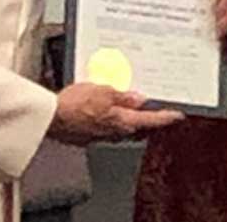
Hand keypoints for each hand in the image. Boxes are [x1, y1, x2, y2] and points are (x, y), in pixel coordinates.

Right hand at [47, 82, 184, 144]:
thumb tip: (138, 99)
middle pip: (139, 126)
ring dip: (130, 117)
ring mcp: (101, 135)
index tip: (177, 115)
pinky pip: (108, 126)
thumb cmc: (73, 106)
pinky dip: (112, 117)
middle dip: (149, 118)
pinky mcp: (89, 134)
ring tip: (133, 105)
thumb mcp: (103, 91)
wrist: (50, 119)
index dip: (166, 117)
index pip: (151, 120)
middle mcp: (115, 132)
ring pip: (124, 127)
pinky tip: (107, 109)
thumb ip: (123, 96)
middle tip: (158, 110)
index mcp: (122, 122)